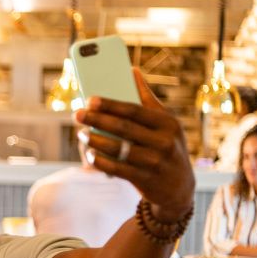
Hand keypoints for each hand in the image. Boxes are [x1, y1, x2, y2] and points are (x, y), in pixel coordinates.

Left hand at [74, 68, 194, 221]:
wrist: (179, 187)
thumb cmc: (166, 146)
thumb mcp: (165, 123)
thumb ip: (148, 99)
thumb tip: (132, 70)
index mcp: (168, 123)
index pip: (134, 110)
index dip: (110, 105)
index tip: (90, 99)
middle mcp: (164, 142)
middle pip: (124, 128)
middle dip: (97, 120)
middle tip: (77, 114)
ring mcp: (156, 162)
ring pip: (119, 149)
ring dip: (96, 141)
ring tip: (81, 134)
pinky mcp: (147, 180)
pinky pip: (118, 169)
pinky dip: (101, 162)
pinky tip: (90, 155)